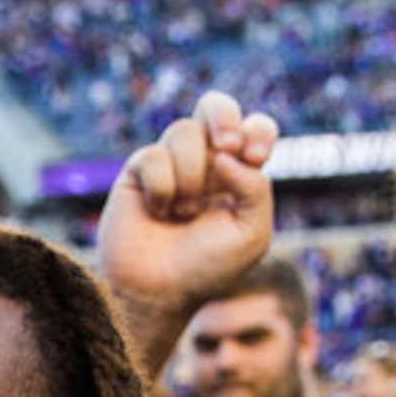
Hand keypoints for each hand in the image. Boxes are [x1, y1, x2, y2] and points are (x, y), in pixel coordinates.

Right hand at [96, 91, 281, 368]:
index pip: (255, 127)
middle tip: (225, 148)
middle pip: (215, 105)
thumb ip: (255, 189)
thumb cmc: (208, 267)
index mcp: (238, 172)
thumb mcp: (252, 234)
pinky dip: (162, 187)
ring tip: (184, 214)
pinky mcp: (137, 172)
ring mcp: (170, 164)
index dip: (257, 131)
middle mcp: (204, 162)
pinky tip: (158, 213)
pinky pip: (153, 155)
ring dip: (190, 176)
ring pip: (184, 131)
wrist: (159, 291)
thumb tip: (223, 153)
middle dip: (224, 118)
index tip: (254, 158)